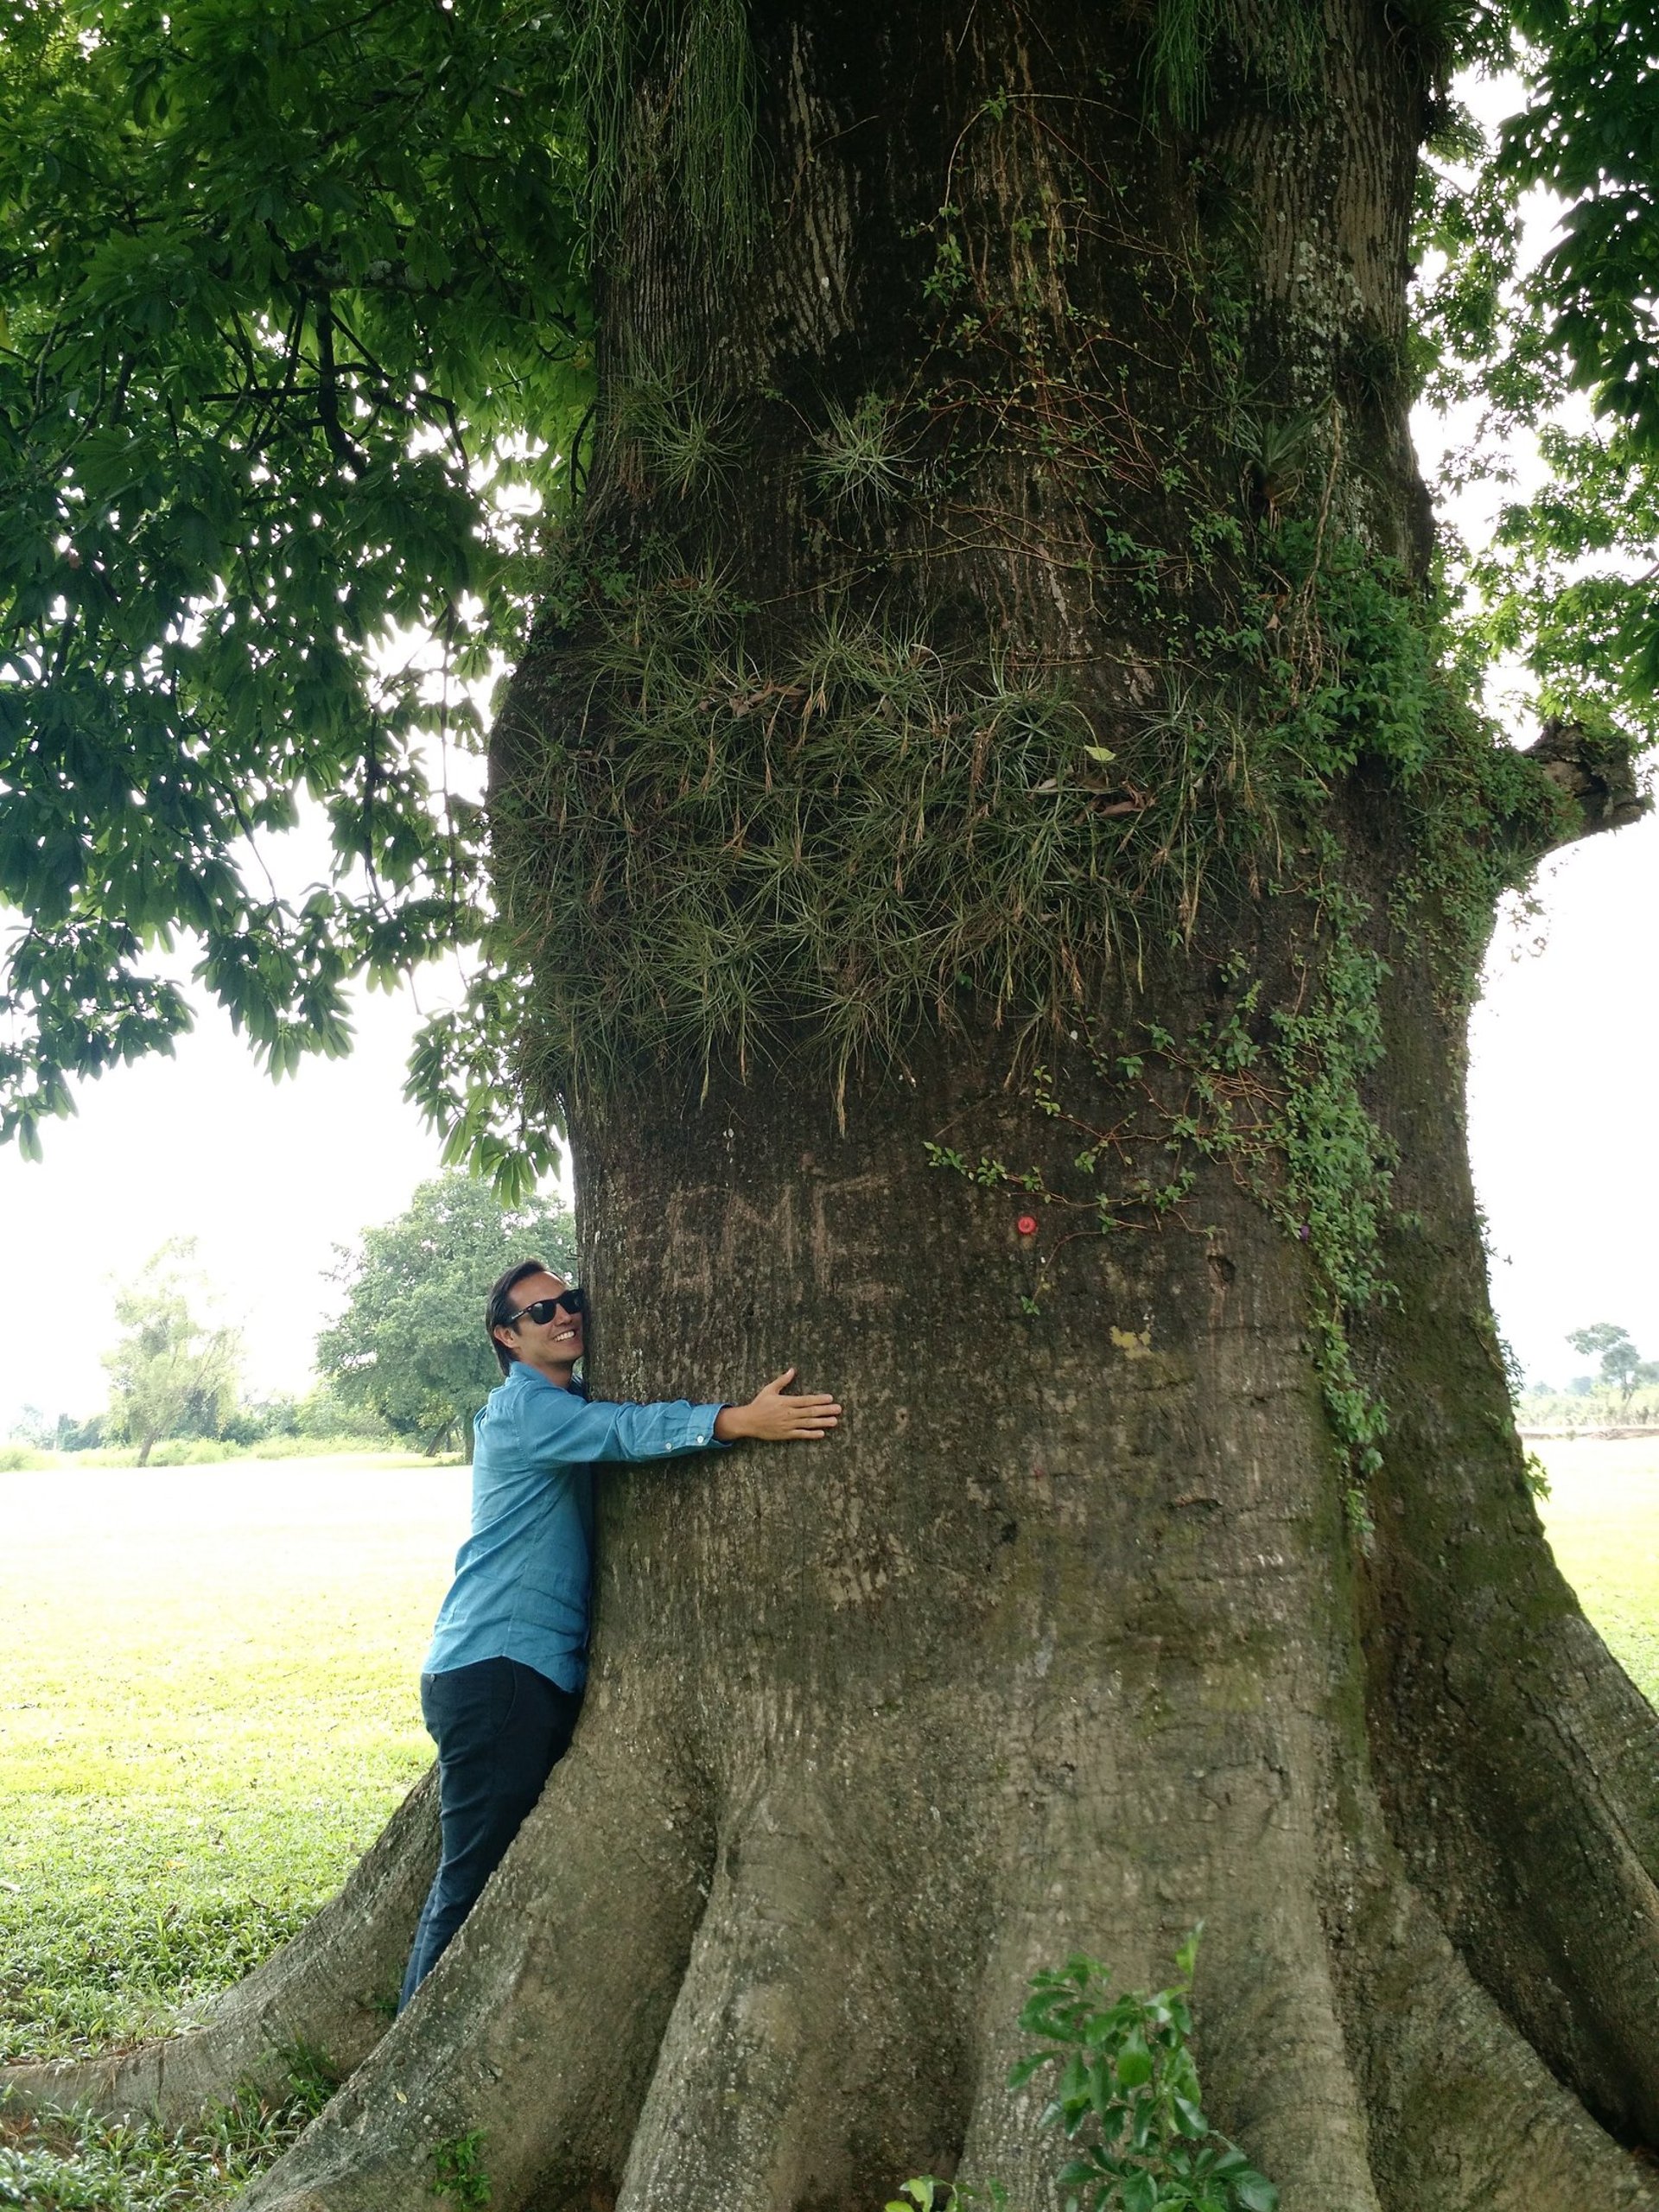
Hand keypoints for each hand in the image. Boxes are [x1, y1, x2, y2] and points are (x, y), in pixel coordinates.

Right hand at [714, 1368, 841, 1442]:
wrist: (748, 1421)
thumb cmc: (759, 1404)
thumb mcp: (770, 1389)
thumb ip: (783, 1380)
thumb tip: (792, 1370)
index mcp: (786, 1401)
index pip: (806, 1400)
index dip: (819, 1399)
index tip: (830, 1398)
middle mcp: (789, 1413)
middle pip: (810, 1411)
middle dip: (826, 1410)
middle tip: (838, 1409)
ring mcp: (788, 1425)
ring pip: (808, 1423)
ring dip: (822, 1422)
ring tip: (834, 1421)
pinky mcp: (786, 1434)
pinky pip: (801, 1434)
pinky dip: (811, 1434)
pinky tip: (821, 1433)